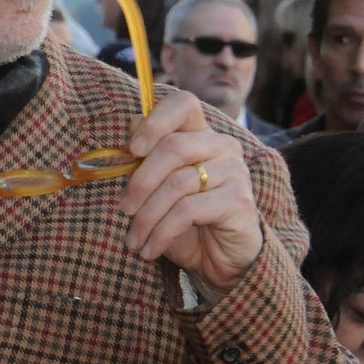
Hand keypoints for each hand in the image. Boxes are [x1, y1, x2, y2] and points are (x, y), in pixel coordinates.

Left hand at [118, 90, 263, 294]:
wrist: (220, 259)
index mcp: (200, 134)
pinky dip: (161, 232)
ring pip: (177, 183)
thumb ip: (146, 157)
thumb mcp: (157, 188)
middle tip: (123, 209)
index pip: (184, 104)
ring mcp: (235, 171)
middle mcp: (222, 146)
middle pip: (173, 146)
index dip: (155, 121)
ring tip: (134, 239)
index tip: (133, 149)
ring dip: (146, 216)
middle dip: (140, 181)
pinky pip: (188, 210)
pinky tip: (150, 248)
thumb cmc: (183, 219)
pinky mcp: (239, 200)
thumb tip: (132, 129)